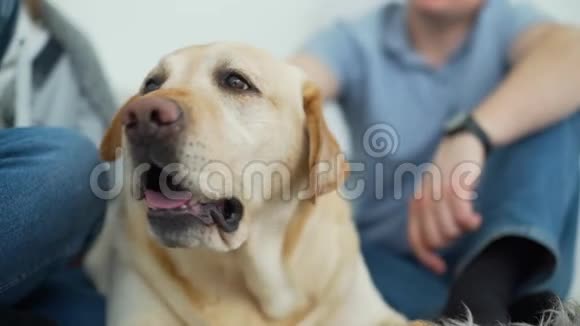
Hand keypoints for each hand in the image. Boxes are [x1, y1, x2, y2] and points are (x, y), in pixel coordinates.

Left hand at [408, 133, 484, 273]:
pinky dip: (469, 222)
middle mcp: (424, 198)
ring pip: (448, 229)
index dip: (426, 258)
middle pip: (434, 239)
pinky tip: (476, 218)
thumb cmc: (452, 171)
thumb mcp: (435, 192)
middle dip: (450, 241)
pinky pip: (461, 215)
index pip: (415, 239)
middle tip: (461, 230)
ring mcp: (440, 191)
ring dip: (462, 231)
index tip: (441, 268)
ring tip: (470, 221)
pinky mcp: (458, 183)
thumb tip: (435, 245)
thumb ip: (431, 215)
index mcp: (416, 202)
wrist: (465, 140)